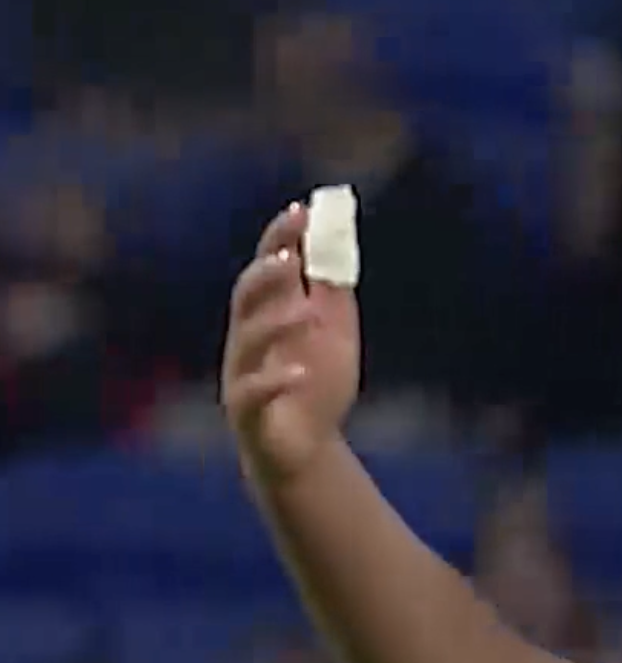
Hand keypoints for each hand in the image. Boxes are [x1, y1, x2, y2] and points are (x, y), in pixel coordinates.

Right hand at [221, 203, 360, 483]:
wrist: (308, 452)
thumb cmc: (317, 386)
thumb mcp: (333, 331)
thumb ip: (331, 291)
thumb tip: (337, 239)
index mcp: (270, 313)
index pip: (269, 266)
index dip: (280, 238)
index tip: (301, 211)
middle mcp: (249, 338)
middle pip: (247, 295)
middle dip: (266, 272)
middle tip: (290, 254)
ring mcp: (243, 373)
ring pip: (247, 340)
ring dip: (275, 322)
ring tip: (306, 312)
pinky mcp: (246, 412)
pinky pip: (251, 393)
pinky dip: (275, 381)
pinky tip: (299, 373)